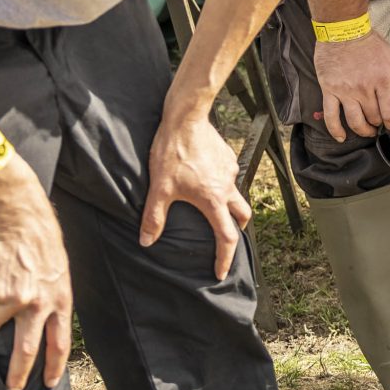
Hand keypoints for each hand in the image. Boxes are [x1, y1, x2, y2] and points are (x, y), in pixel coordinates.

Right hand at [0, 158, 72, 389]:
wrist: (24, 222)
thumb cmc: (44, 246)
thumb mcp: (60, 276)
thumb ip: (53, 300)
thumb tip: (47, 321)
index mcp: (60, 303)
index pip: (59, 343)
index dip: (54, 365)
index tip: (48, 383)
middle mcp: (39, 305)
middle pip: (27, 348)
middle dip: (17, 373)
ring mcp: (15, 298)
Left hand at [140, 107, 252, 280]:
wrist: (186, 118)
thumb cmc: (172, 153)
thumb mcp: (160, 188)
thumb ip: (154, 217)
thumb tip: (146, 241)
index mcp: (213, 200)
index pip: (226, 237)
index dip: (225, 258)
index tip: (221, 272)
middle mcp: (227, 187)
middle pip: (242, 216)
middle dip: (237, 229)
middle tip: (226, 235)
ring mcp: (230, 170)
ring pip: (236, 193)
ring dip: (229, 205)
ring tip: (212, 205)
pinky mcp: (227, 157)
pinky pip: (229, 175)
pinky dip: (221, 183)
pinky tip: (205, 177)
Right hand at [313, 30, 389, 138]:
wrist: (343, 28)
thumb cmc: (370, 43)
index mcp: (383, 80)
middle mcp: (364, 88)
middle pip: (374, 118)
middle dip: (378, 123)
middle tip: (378, 122)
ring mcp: (345, 90)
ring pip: (355, 121)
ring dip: (363, 130)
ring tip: (366, 130)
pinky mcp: (329, 90)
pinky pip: (331, 116)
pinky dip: (336, 130)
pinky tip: (342, 137)